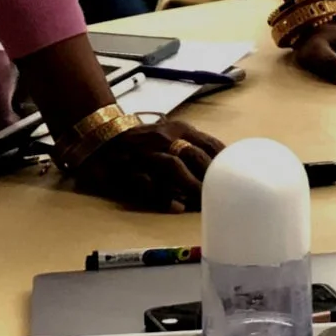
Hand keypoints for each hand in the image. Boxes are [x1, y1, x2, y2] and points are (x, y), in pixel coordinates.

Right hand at [70, 117, 221, 213]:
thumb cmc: (142, 139)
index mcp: (178, 129)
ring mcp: (145, 154)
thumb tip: (223, 166)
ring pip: (172, 166)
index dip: (223, 163)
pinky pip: (147, 184)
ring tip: (203, 203)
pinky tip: (176, 207)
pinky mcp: (126, 171)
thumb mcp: (170, 134)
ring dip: (190, 186)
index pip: (209, 145)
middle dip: (209, 177)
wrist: (99, 135)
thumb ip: (194, 146)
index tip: (235, 178)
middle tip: (222, 196)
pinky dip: (162, 196)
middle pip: (194, 156)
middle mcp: (163, 138)